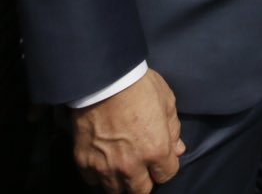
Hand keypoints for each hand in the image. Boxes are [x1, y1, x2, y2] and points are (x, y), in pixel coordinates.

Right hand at [71, 70, 184, 191]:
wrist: (101, 79)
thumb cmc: (138, 85)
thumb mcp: (167, 101)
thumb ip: (173, 130)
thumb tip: (177, 149)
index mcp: (156, 150)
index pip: (167, 175)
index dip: (165, 167)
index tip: (161, 160)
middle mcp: (131, 165)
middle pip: (141, 191)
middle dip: (144, 180)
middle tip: (141, 167)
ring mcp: (105, 166)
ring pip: (116, 191)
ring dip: (121, 181)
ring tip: (121, 166)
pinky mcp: (84, 162)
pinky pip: (93, 181)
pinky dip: (98, 175)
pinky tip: (103, 161)